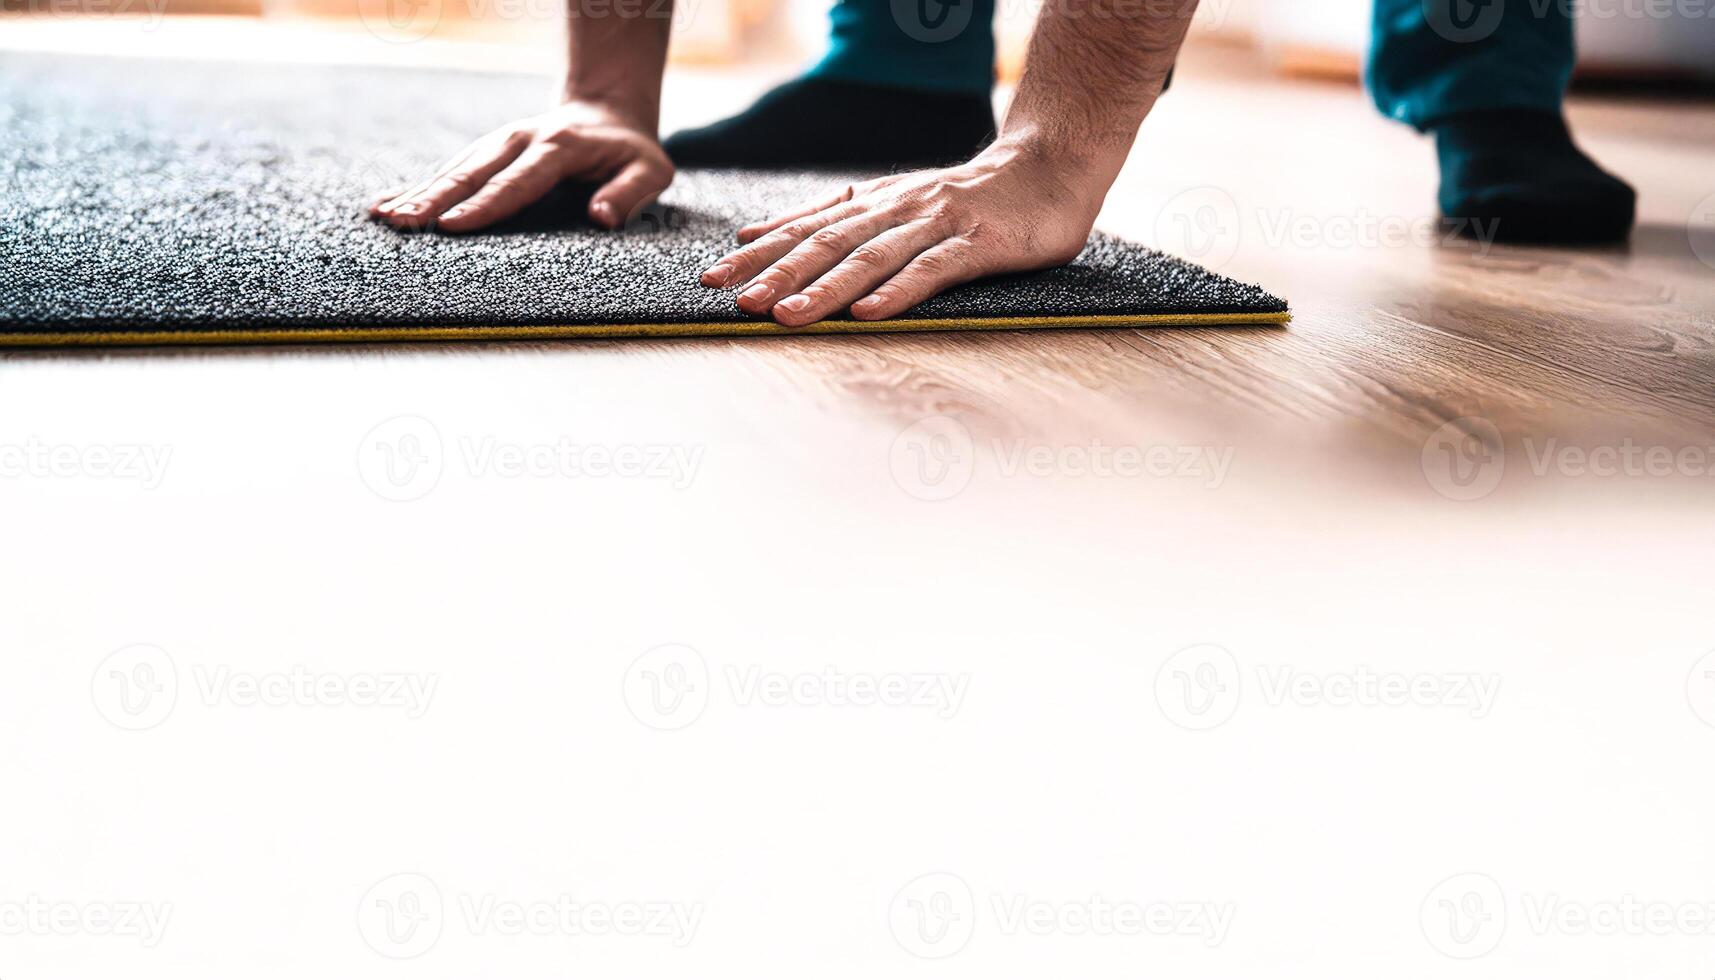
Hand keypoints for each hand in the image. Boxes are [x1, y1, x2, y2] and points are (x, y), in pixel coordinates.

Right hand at [369, 101, 673, 232]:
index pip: (518, 182)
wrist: (609, 114)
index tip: (453, 225)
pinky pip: (449, 172)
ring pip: (454, 170)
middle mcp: (521, 140)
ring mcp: (498, 144)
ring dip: (419, 193)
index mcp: (560, 148)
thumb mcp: (650, 171)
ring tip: (385, 218)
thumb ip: (630, 194)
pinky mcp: (486, 153)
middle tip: (404, 223)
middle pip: (473, 173)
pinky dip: (417, 187)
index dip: (485, 205)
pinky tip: (384, 205)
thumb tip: (601, 217)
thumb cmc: (631, 154)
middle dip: (436, 199)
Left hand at [699, 141, 1098, 325]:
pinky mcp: (979, 245)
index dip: (760, 254)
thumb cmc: (971, 198)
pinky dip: (899, 292)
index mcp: (875, 204)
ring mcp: (939, 225)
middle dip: (779, 273)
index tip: (713, 279)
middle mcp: (899, 210)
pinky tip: (869, 313)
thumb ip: (831, 218)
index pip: (806, 228)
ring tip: (786, 314)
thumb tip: (756, 232)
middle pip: (829, 243)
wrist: (1051, 166)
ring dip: (826, 288)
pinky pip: (933, 271)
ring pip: (872, 259)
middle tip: (737, 301)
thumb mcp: (894, 202)